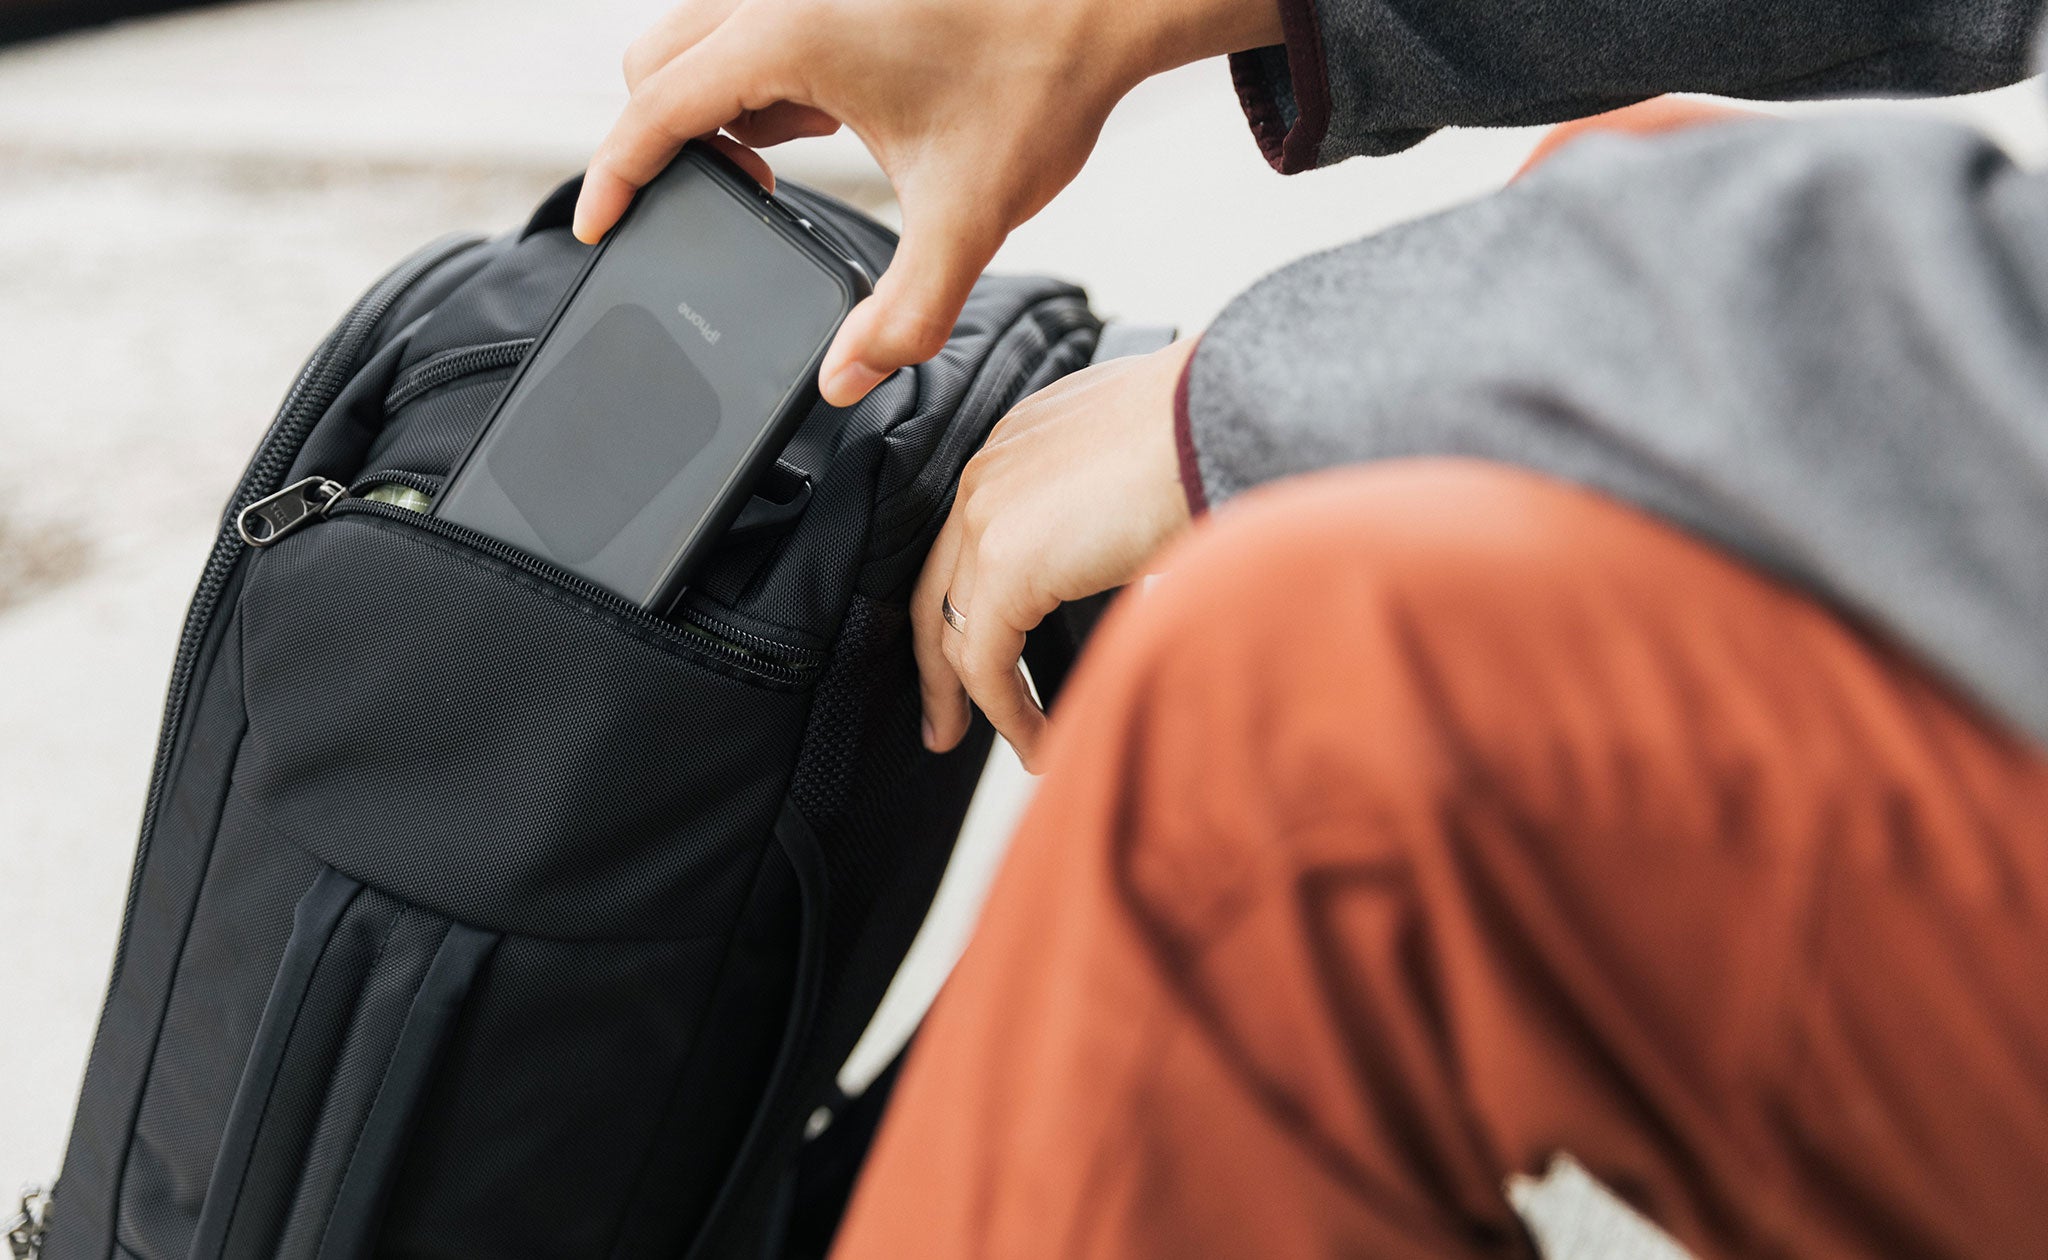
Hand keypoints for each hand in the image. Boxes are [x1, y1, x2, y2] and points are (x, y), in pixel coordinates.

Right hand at [576, 0, 1281, 405]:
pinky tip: (815, 127)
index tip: (598, 230)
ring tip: (764, 175)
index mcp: (786, 35)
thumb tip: (848, 379)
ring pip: (697, 40)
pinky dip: (754, 83)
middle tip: (709, 205)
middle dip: (658, 142)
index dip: (613, 179)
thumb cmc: (1037, 80)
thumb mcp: (967, 218)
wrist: (1098, 4)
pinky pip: (750, 29)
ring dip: (707, 109)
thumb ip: (907, 313)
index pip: (651, 110)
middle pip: (653, 64)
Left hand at [914, 338, 1196, 770]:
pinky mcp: (1005, 565)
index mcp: (1013, 445)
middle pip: (940, 588)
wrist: (1224, 412)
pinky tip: (1039, 746)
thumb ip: (1103, 510)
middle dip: (941, 667)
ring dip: (981, 703)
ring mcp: (986, 516)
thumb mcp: (1135, 467)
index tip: (976, 658)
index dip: (967, 607)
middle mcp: (986, 473)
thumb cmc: (1209, 429)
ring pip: (957, 633)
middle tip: (946, 722)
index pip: (966, 544)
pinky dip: (1010, 713)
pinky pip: (986, 661)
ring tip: (1023, 748)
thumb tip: (1120, 553)